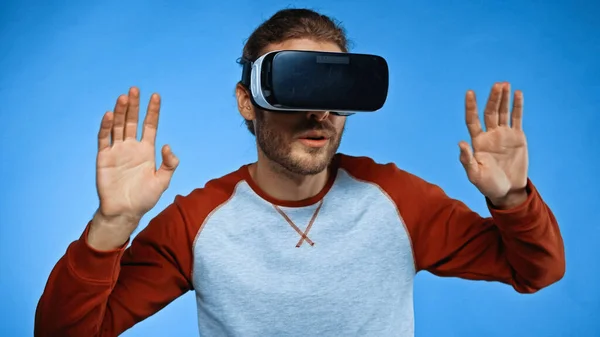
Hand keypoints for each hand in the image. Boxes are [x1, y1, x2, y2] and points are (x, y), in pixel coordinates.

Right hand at [89, 87, 178, 248]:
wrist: (124, 212)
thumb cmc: (144, 198)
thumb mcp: (162, 181)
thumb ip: (169, 164)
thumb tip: (168, 146)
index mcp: (146, 151)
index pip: (150, 126)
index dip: (152, 111)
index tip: (155, 96)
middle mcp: (131, 147)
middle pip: (132, 121)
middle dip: (134, 106)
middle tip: (135, 89)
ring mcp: (117, 151)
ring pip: (118, 126)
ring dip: (120, 112)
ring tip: (123, 97)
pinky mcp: (104, 157)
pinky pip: (104, 139)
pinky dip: (106, 127)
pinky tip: (109, 115)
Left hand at [459, 82, 527, 208]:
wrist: (507, 190)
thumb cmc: (488, 185)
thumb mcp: (475, 175)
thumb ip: (467, 160)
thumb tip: (461, 143)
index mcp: (477, 142)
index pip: (472, 120)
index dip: (471, 106)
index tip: (469, 92)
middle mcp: (489, 135)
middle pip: (489, 112)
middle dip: (492, 99)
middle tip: (497, 84)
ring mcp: (503, 135)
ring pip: (502, 112)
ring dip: (503, 99)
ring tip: (504, 84)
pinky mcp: (517, 137)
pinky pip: (516, 118)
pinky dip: (517, 106)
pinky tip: (517, 94)